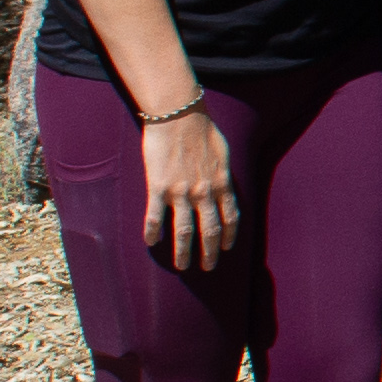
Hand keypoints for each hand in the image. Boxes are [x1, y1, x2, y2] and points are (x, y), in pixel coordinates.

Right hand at [138, 101, 235, 270]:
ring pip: (184, 231)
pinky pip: (155, 217)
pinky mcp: (158, 187)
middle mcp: (204, 192)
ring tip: (182, 266)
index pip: (230, 217)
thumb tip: (224, 183)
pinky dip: (152, 232)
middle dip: (210, 251)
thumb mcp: (223, 152)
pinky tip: (150, 243)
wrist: (178, 114)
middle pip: (209, 230)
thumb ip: (223, 172)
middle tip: (208, 267)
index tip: (227, 248)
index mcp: (222, 183)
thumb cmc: (202, 128)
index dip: (229, 235)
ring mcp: (181, 192)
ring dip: (183, 251)